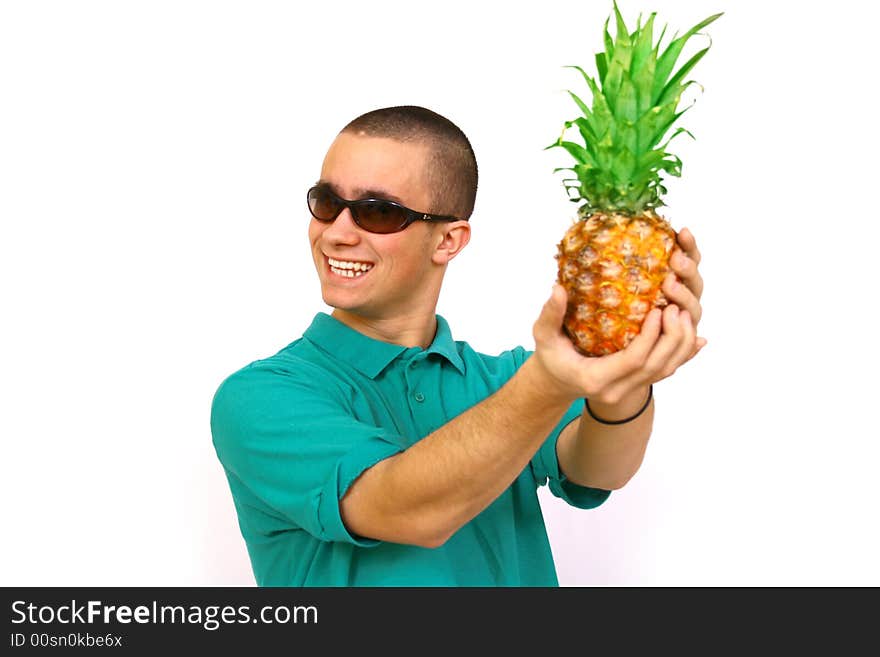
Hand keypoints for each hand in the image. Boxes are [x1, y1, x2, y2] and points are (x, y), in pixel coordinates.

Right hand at [532, 245, 706, 406]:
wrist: (556, 384)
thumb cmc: (550, 358)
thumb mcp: (543, 336)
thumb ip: (550, 314)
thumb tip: (558, 289)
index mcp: (595, 379)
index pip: (633, 360)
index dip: (650, 336)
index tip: (658, 310)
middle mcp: (616, 390)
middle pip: (657, 367)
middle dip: (672, 337)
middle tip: (676, 307)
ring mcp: (629, 390)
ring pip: (666, 371)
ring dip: (681, 344)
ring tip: (683, 313)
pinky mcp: (637, 385)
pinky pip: (666, 371)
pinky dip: (684, 355)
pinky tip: (698, 339)